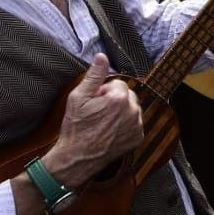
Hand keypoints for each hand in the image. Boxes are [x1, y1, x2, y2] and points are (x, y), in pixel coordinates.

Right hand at [42, 54, 143, 187]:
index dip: (103, 92)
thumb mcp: (78, 97)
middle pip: (127, 95)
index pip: (118, 83)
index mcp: (119, 98)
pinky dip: (125, 124)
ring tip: (103, 123)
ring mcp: (137, 126)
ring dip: (121, 111)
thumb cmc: (75, 127)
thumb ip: (94, 75)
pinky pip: (135, 123)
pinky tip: (110, 131)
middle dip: (114, 100)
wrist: (77, 158)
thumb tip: (102, 56)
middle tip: (97, 112)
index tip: (94, 102)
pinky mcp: (138, 137)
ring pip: (132, 108)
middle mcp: (132, 111)